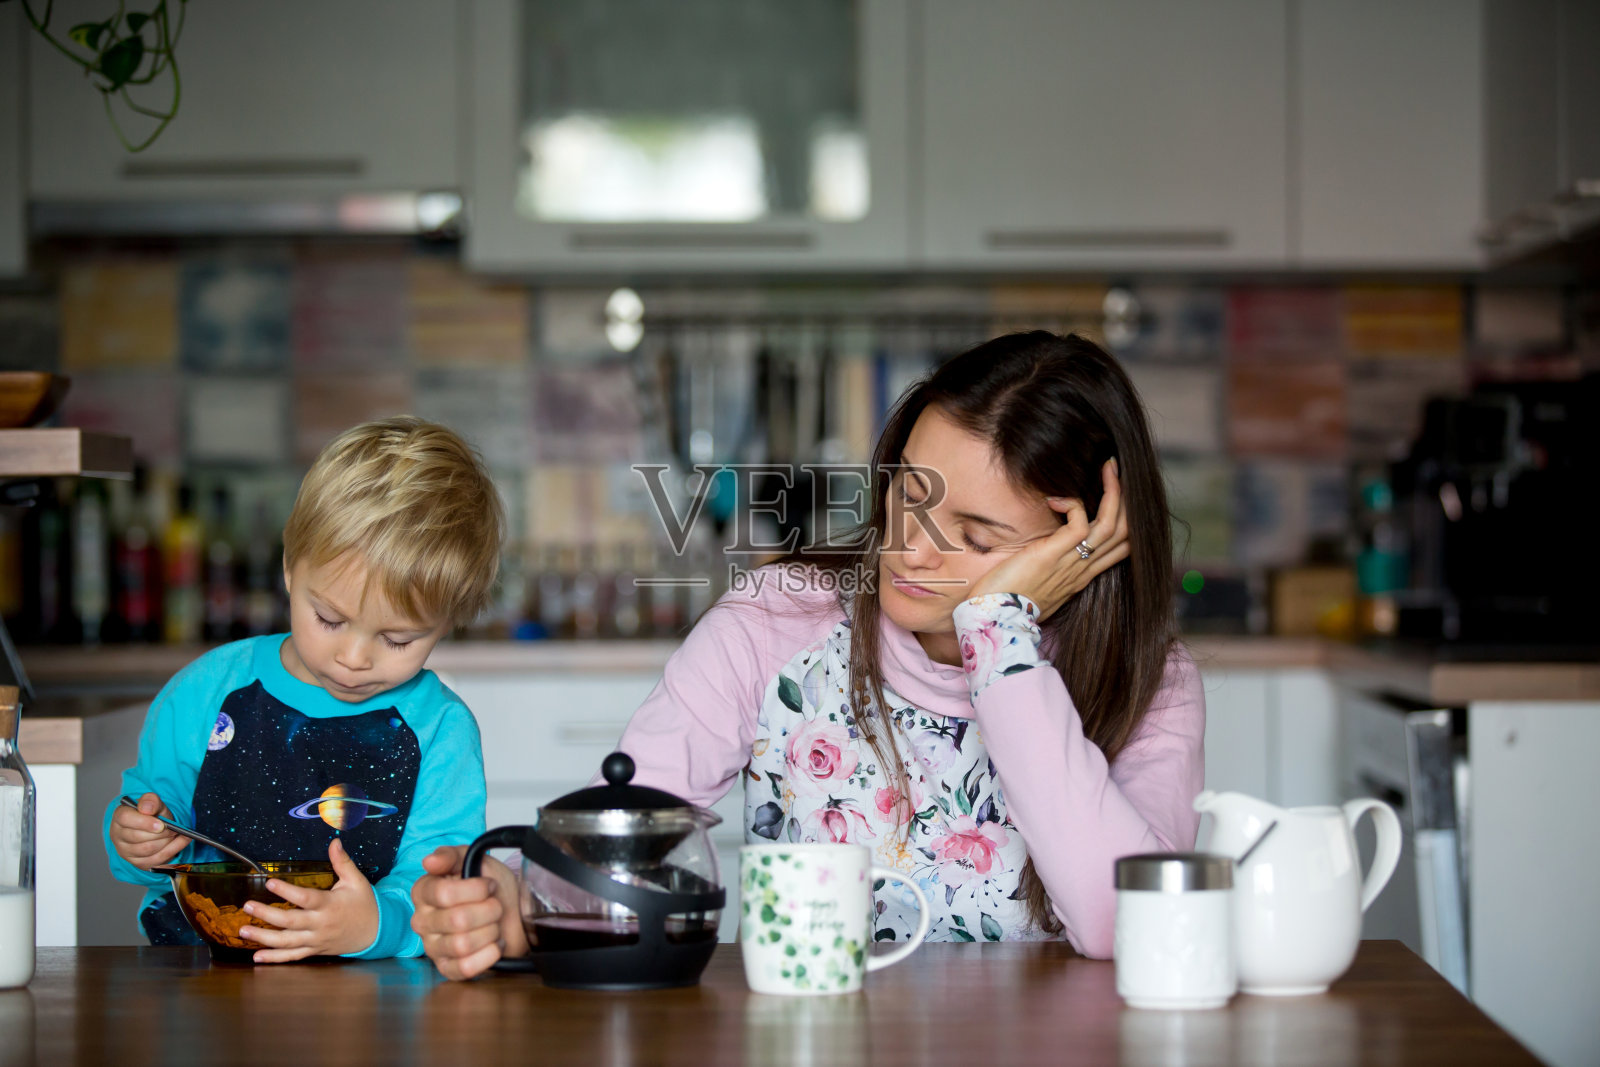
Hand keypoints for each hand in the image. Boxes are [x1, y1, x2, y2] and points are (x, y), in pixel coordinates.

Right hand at [109, 792, 190, 869]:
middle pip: (137, 837)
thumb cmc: (152, 814)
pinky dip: (172, 850)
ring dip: (166, 841)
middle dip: (161, 833)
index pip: (125, 818)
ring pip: (147, 849)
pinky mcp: (138, 863)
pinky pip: (156, 859)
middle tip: (174, 828)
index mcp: (120, 816)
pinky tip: (182, 841)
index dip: (144, 822)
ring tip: (176, 833)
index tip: (161, 824)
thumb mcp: (154, 803)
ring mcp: (126, 851)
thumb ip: (151, 801)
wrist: (155, 827)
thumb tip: (148, 808)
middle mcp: (118, 835)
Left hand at [241, 838, 378, 961]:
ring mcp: (316, 940)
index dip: (286, 891)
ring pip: (286, 942)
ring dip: (263, 937)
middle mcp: (320, 925)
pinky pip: (292, 957)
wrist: (376, 932)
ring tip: (243, 931)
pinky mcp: (314, 950)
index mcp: (330, 905)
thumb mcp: (356, 880)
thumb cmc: (364, 904)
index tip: (269, 882)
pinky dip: (274, 958)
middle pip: (290, 922)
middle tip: (247, 906)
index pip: (305, 898)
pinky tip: (257, 957)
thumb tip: (334, 842)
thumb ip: (342, 862)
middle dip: (266, 915)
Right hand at [410, 845, 525, 980]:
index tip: (488, 885)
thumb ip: (451, 856)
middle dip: (488, 910)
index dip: (475, 889)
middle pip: (457, 920)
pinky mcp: (447, 968)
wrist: (513, 910)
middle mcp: (422, 921)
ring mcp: (433, 947)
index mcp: (424, 892)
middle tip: (495, 905)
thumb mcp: (474, 859)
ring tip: (494, 924)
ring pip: (462, 944)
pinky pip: (464, 968)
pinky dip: (487, 955)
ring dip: (490, 932)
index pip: (444, 894)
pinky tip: (494, 944)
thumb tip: (430, 861)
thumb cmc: (491, 886)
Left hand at [969, 458, 1130, 618]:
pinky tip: (1054, 499)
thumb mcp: (1038, 581)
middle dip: (1127, 498)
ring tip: (1108, 466)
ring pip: (1112, 525)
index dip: (1128, 519)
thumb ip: (1050, 564)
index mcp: (1082, 576)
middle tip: (1116, 469)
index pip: (1122, 547)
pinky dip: (1073, 504)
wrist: (995, 619)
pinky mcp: (1053, 555)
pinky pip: (1080, 523)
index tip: (1120, 494)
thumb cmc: (1008, 599)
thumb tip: (1046, 546)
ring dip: (1113, 490)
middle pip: (1126, 533)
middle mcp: (1083, 569)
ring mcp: (1071, 563)